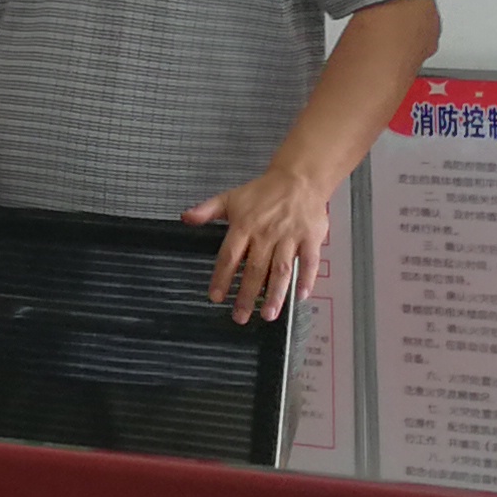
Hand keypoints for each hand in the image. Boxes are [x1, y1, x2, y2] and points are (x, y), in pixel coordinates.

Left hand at [183, 165, 330, 323]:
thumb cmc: (263, 192)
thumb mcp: (230, 197)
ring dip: (274, 294)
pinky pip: (308, 261)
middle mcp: (266, 234)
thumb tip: (185, 217)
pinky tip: (300, 297)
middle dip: (247, 296)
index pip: (230, 256)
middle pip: (255, 269)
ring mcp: (289, 237)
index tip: (216, 297)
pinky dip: (306, 279)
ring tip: (267, 315)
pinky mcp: (310, 238)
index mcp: (244, 226)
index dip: (222, 278)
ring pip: (281, 270)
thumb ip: (207, 210)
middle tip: (240, 317)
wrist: (298, 178)